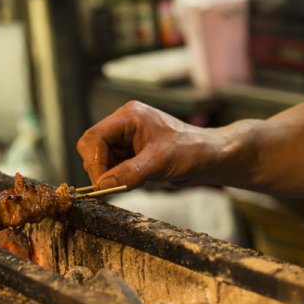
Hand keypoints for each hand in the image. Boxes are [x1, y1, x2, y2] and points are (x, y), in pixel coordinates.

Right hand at [76, 100, 221, 190]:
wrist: (210, 157)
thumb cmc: (192, 151)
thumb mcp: (159, 163)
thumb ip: (129, 173)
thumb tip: (103, 185)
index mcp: (129, 116)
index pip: (94, 137)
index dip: (94, 162)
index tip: (101, 184)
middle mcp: (125, 123)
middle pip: (93, 146)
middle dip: (99, 168)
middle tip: (112, 187)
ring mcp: (127, 137)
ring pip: (100, 158)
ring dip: (108, 174)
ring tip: (131, 182)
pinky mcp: (132, 151)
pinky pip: (112, 165)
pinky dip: (116, 177)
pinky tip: (133, 181)